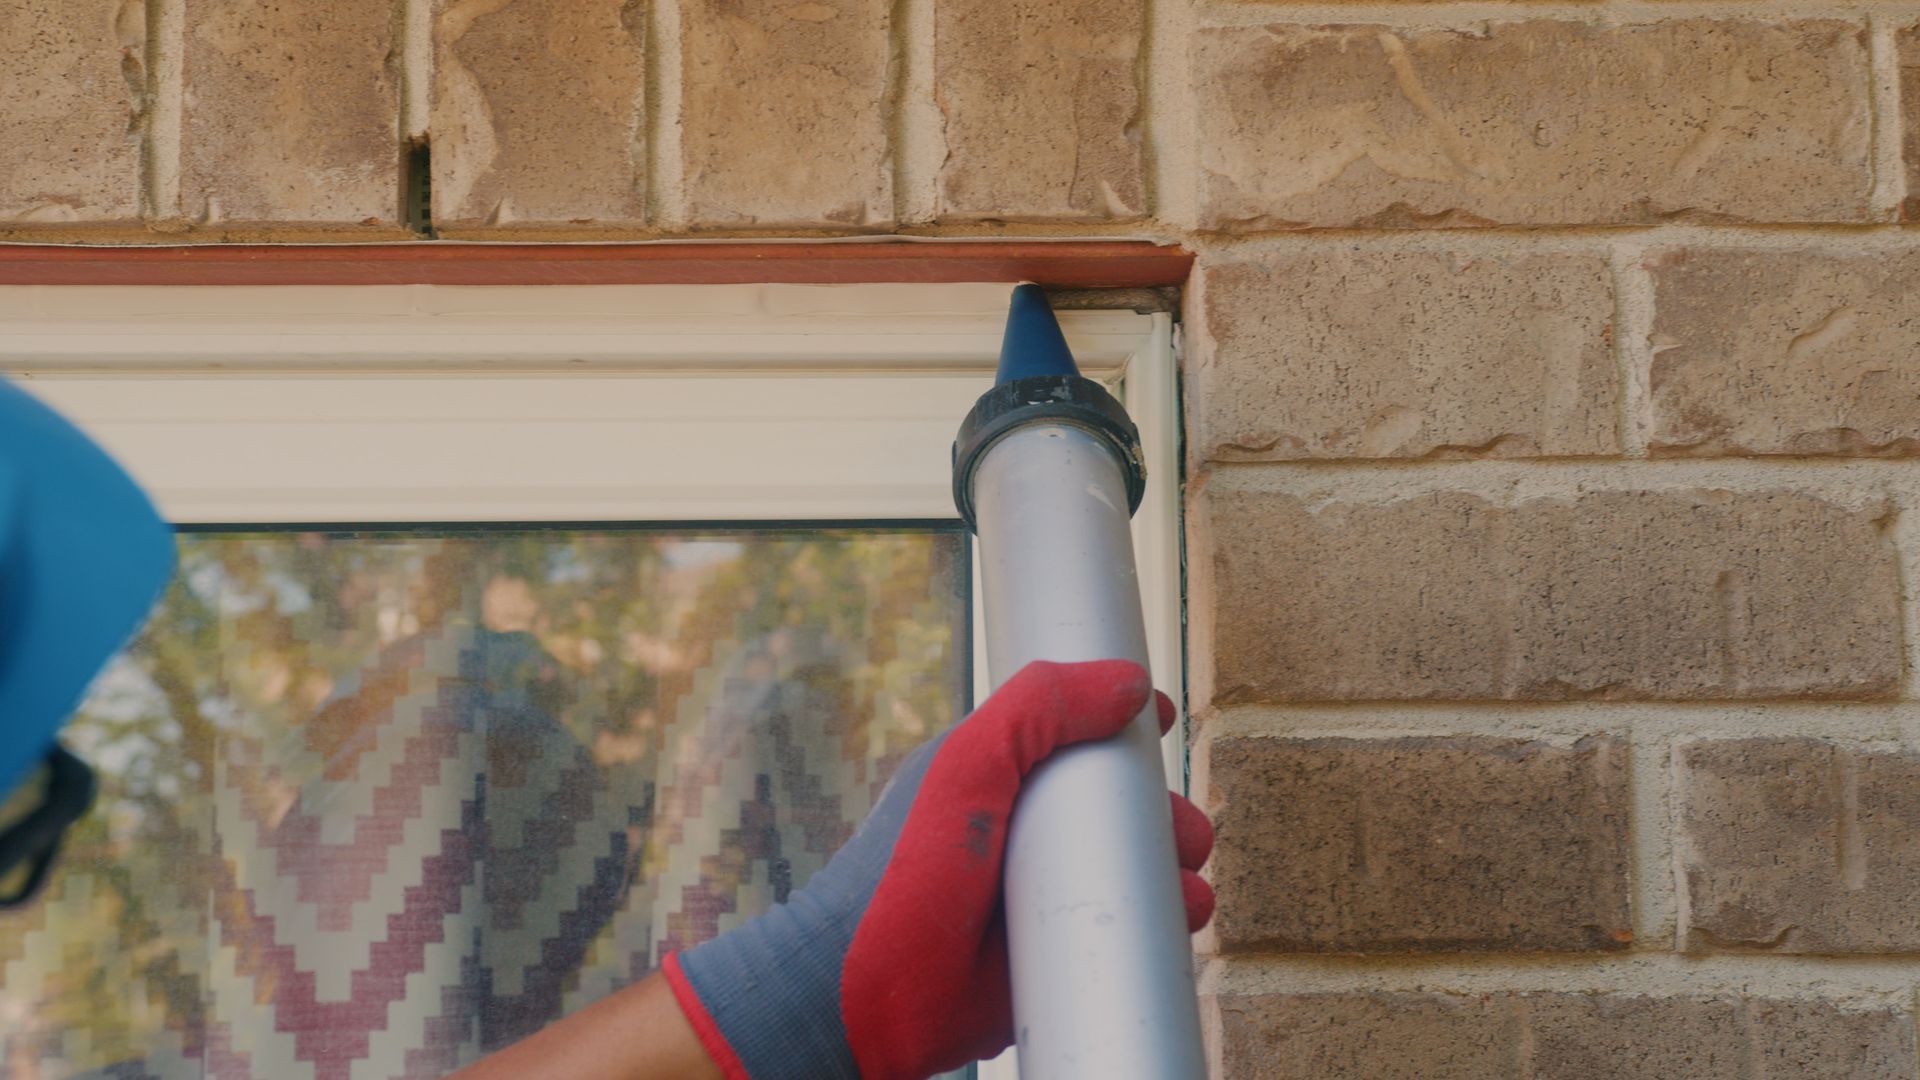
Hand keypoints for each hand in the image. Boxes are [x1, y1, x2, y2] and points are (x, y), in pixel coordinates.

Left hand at [663, 659, 1214, 1079]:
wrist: (867, 997)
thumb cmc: (901, 876)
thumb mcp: (965, 766)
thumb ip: (1037, 710)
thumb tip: (1126, 684)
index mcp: (992, 774)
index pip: (1067, 732)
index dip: (1118, 725)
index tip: (1159, 723)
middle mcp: (1017, 829)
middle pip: (1112, 807)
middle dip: (1162, 814)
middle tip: (1188, 832)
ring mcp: (1034, 895)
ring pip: (1124, 871)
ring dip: (1171, 874)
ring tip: (1190, 885)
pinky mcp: (1047, 956)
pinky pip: (1116, 933)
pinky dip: (1156, 927)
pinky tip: (1178, 924)